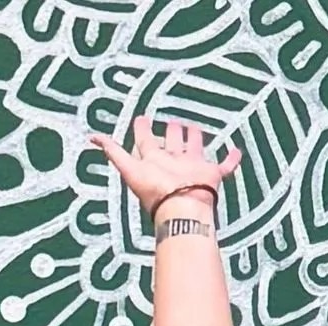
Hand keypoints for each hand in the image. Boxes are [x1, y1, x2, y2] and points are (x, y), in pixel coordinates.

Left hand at [91, 116, 241, 219]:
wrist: (182, 207)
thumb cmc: (156, 190)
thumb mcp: (129, 168)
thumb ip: (112, 151)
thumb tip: (91, 137)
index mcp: (155, 160)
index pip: (146, 141)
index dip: (142, 129)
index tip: (142, 117)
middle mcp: (173, 163)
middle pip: (171, 143)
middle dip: (170, 132)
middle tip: (171, 121)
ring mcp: (193, 168)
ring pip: (194, 149)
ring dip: (194, 139)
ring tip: (194, 128)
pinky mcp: (211, 174)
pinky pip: (224, 166)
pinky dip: (231, 159)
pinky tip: (236, 151)